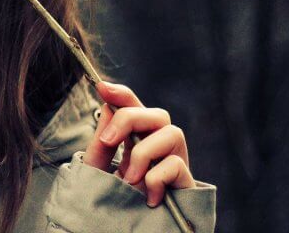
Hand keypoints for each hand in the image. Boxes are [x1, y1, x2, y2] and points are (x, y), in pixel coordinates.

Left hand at [82, 82, 195, 206]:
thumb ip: (103, 142)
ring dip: (143, 153)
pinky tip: (147, 196)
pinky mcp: (187, 184)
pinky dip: (155, 178)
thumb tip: (108, 108)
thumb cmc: (116, 202)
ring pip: (172, 133)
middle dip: (129, 119)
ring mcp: (176, 164)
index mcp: (139, 140)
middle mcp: (161, 148)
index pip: (135, 108)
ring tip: (130, 179)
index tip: (101, 86)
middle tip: (108, 142)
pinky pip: (175, 165)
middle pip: (157, 113)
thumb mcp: (100, 170)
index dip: (121, 93)